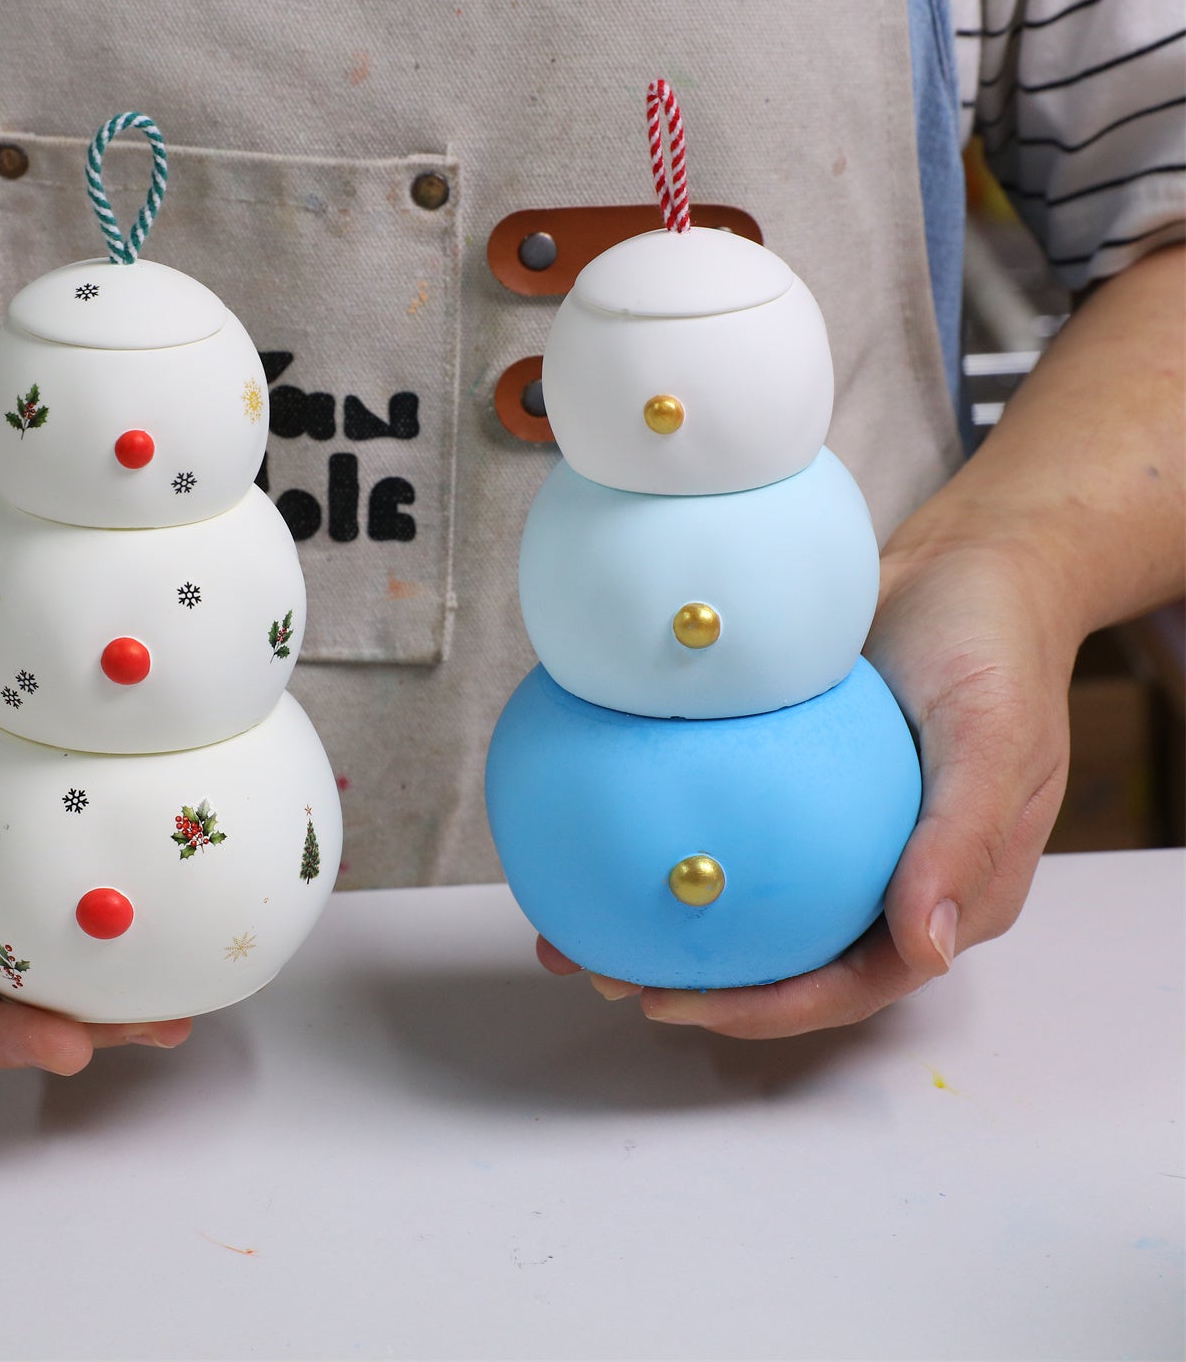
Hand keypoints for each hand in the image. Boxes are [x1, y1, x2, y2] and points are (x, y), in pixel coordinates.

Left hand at [538, 533, 1079, 1036]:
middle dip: (700, 981)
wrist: (964, 562)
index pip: (852, 982)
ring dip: (669, 922)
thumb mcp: (994, 735)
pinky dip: (668, 833)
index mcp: (947, 892)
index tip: (682, 1003)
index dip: (770, 1009)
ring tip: (577, 929)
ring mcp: (834, 831)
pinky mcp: (792, 782)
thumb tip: (926, 950)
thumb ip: (963, 840)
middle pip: (789, 957)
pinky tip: (601, 828)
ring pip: (749, 900)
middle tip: (608, 972)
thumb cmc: (994, 649)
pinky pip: (727, 819)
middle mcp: (886, 876)